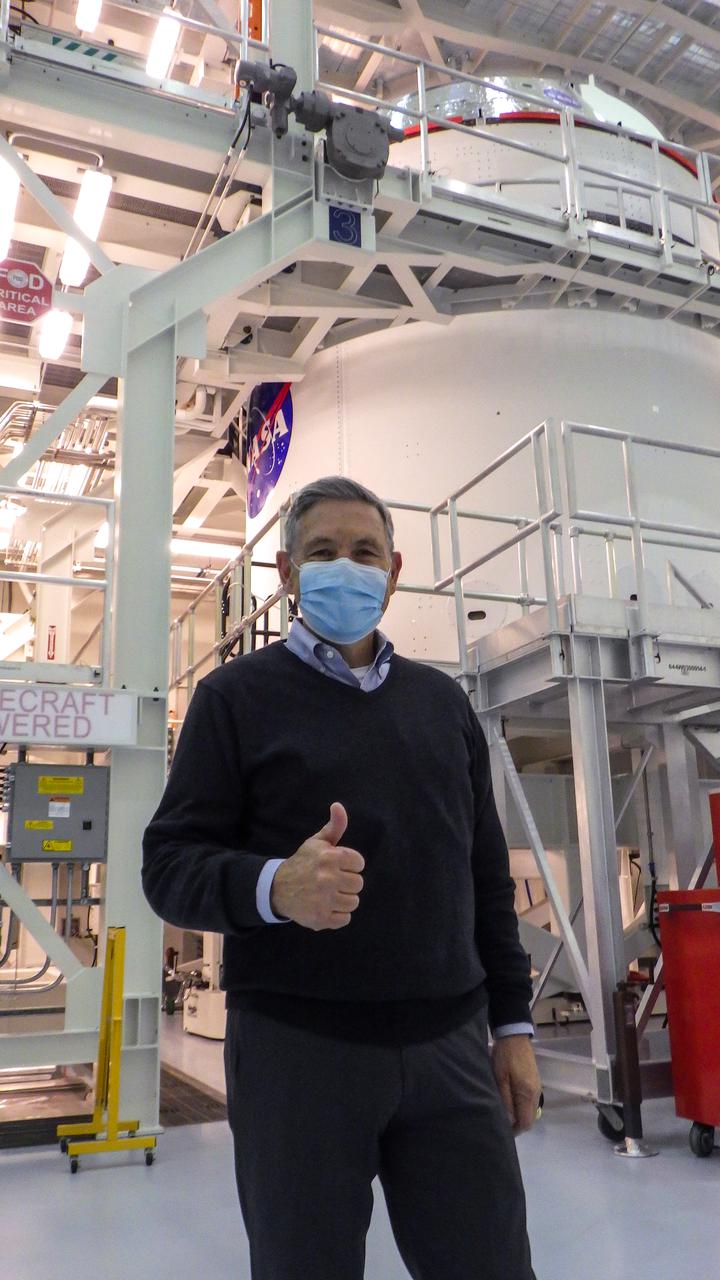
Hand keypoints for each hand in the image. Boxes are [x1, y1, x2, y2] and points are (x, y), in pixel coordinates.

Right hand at [270, 802, 364, 931]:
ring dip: (343, 899)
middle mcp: (327, 878)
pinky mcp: (321, 918)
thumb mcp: (317, 842)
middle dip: (347, 882)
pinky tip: (326, 906)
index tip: (337, 866)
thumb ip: (334, 826)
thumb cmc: (303, 863)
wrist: (278, 888)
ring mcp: (324, 900)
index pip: (359, 863)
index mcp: (329, 857)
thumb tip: (338, 806)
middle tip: (332, 881)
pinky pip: (345, 919)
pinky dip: (338, 915)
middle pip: (358, 884)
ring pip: (353, 902)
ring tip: (329, 894)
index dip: (350, 864)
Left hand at [491, 1035, 541, 1136]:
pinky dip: (522, 1107)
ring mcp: (537, 1088)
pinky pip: (530, 1102)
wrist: (514, 1036)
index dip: (515, 1131)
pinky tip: (510, 1102)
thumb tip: (508, 1121)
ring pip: (531, 1111)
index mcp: (527, 1094)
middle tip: (501, 1123)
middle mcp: (536, 1094)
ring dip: (520, 1116)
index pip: (525, 1122)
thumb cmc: (504, 1057)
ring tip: (504, 1113)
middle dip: (517, 1125)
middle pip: (530, 1119)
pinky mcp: (534, 1082)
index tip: (502, 1131)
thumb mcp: (500, 1078)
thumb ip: (505, 1100)